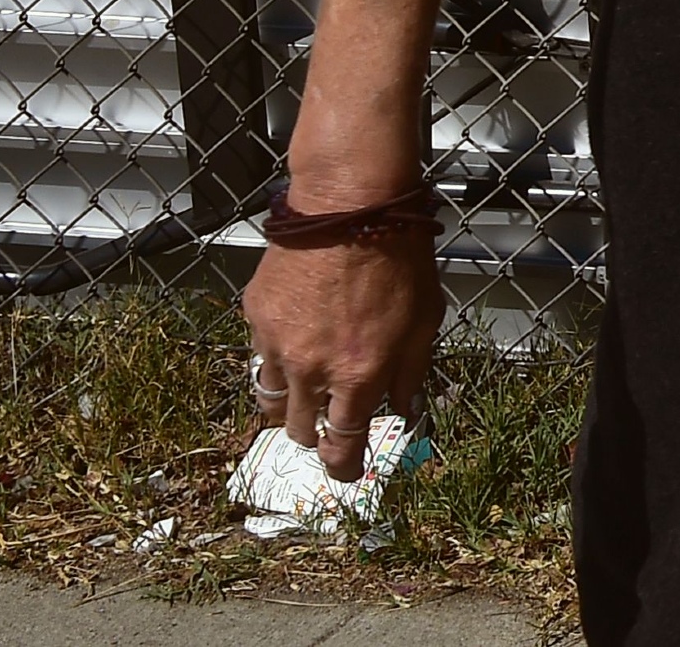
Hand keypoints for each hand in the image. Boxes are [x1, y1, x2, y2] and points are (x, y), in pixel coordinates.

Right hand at [243, 229, 440, 482]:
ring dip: (289, 403)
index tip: (347, 473)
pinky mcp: (255, 317)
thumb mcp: (424, 321)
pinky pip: (260, 355)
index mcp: (356, 375)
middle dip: (315, 434)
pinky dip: (276, 358)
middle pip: (298, 430)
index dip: (343, 468)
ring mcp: (276, 344)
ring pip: (271, 398)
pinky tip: (296, 337)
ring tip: (307, 389)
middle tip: (329, 422)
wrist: (350, 207)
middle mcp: (310, 369)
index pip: (341, 446)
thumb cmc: (399, 260)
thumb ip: (411, 373)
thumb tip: (403, 410)